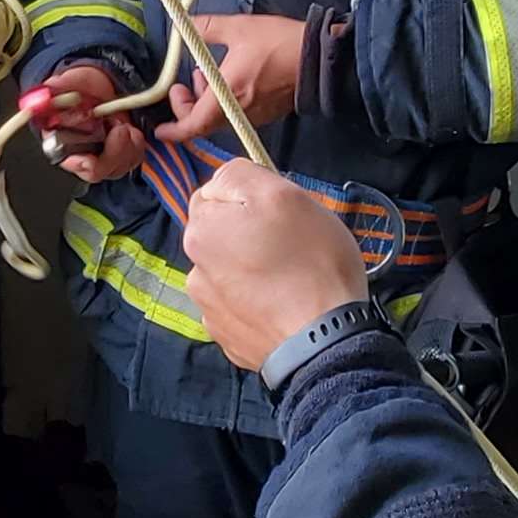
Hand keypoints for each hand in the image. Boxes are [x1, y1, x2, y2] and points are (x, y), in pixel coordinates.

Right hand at [22, 63, 146, 185]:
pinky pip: (133, 160)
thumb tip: (42, 96)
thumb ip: (54, 89)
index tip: (88, 159)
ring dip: (126, 145)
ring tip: (122, 124)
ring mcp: (101, 157)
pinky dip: (136, 146)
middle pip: (96, 171)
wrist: (99, 84)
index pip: (69, 162)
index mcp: (60, 141)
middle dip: (112, 152)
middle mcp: (80, 154)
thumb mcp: (67, 81)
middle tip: (118, 128)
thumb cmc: (79, 86)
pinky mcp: (119, 155)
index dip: (80, 164)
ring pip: (117, 167)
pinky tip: (130, 131)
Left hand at [158, 12, 305, 145]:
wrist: (319, 59)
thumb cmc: (279, 44)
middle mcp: (238, 112)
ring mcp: (254, 115)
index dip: (173, 130)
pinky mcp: (267, 113)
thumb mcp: (238, 27)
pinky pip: (236, 115)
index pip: (192, 125)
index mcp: (226, 95)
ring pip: (219, 119)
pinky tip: (228, 79)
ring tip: (206, 74)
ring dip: (205, 102)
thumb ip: (205, 27)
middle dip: (186, 107)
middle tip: (183, 85)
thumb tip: (182, 25)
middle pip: (202, 123)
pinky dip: (224, 102)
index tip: (160, 129)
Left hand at [180, 163, 373, 372]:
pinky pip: (242, 307)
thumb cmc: (309, 261)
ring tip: (291, 281)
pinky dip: (258, 303)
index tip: (280, 214)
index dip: (251, 198)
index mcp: (200, 232)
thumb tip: (222, 182)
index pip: (216, 194)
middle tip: (292, 246)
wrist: (323, 342)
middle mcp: (194, 271)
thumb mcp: (282, 194)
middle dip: (251, 234)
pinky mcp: (228, 339)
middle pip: (224, 235)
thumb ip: (241, 175)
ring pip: (232, 272)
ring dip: (253, 270)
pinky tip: (284, 307)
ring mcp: (209, 310)